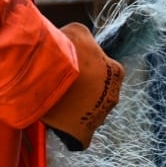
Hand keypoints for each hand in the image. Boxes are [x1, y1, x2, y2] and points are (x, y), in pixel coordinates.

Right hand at [43, 22, 124, 150]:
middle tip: (62, 83)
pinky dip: (70, 130)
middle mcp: (113, 96)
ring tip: (55, 98)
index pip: (103, 70)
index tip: (71, 66)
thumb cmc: (66, 49)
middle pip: (96, 93)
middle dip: (82, 89)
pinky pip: (79, 134)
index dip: (85, 67)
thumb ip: (84, 40)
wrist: (49, 73)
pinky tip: (58, 120)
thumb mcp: (78, 32)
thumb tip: (80, 45)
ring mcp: (99, 117)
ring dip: (74, 108)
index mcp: (117, 72)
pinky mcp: (85, 133)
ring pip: (87, 113)